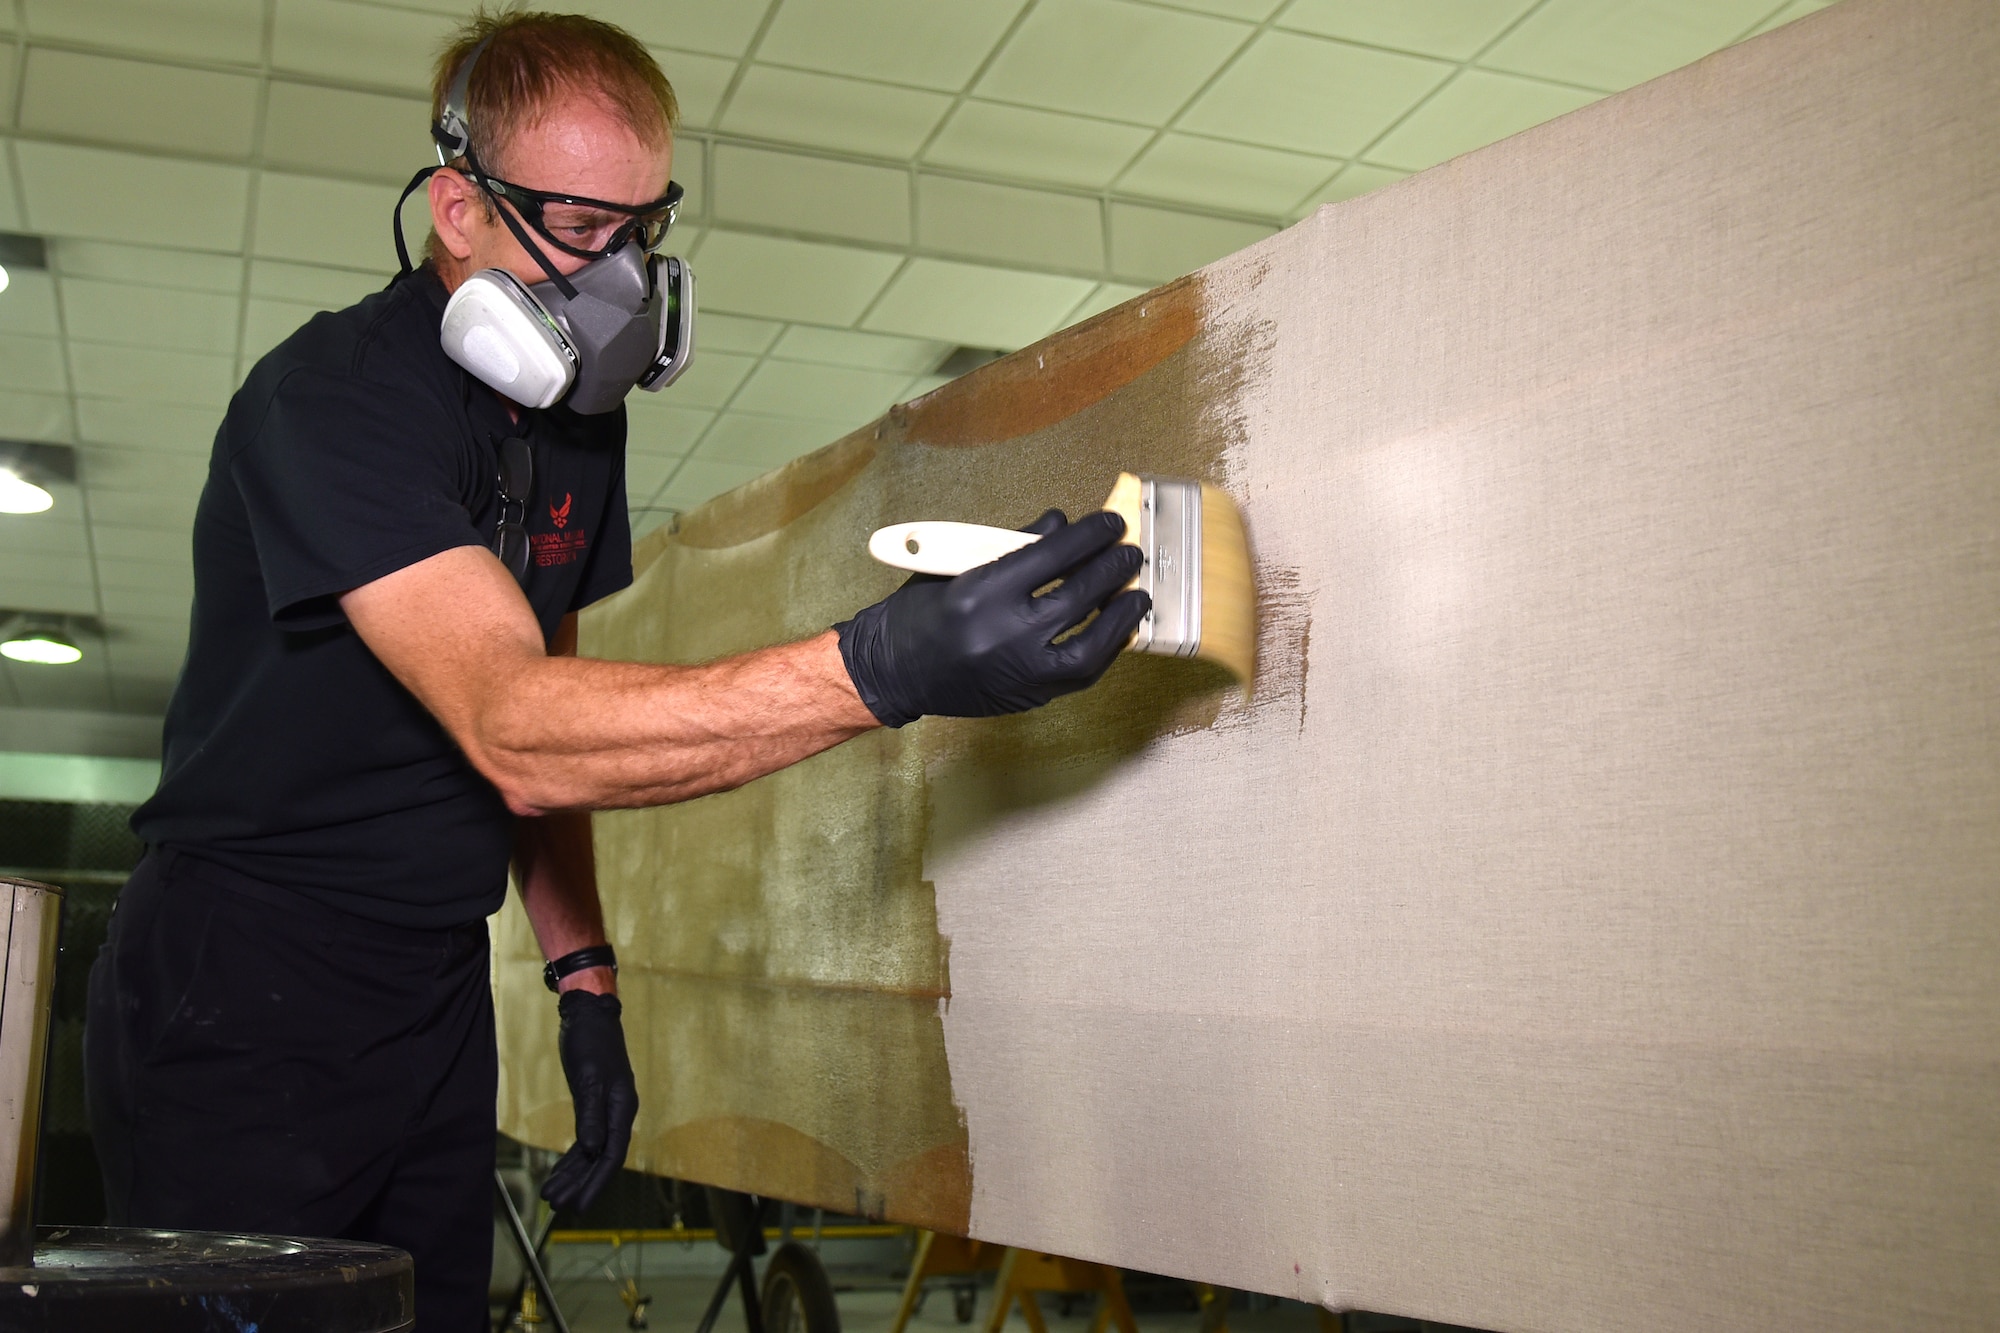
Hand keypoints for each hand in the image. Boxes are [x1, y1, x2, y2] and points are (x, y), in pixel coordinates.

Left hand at [540, 989, 637, 1214]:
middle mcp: (617, 1114)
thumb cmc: (590, 1042)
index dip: (596, 1184)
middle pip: (601, 1160)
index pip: (611, 1156)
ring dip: (572, 1176)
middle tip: (558, 1208)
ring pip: (590, 1154)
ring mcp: (605, 1111)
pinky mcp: (592, 1106)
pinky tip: (556, 1175)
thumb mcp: (589, 1077)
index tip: (579, 1207)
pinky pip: (583, 1142)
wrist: (589, 1015)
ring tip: (551, 1198)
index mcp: (621, 1108)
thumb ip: (591, 1114)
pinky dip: (570, 1160)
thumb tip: (592, 1150)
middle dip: (580, 1185)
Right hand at [835, 509, 1149, 726]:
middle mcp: (1002, 633)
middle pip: (1077, 596)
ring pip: (1090, 646)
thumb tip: (1061, 524)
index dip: (1090, 535)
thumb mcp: (956, 566)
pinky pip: (1079, 675)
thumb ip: (1012, 545)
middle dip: (1112, 570)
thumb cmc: (918, 613)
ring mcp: (1018, 671)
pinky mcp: (1026, 696)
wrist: (890, 671)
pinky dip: (1104, 651)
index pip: (1053, 554)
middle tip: (1131, 553)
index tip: (1111, 524)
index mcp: (981, 591)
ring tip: (1137, 595)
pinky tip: (1116, 632)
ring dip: (1120, 618)